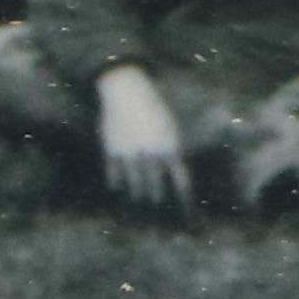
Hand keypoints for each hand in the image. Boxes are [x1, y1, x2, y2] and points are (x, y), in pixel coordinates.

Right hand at [94, 65, 191, 217]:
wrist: (127, 91)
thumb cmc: (152, 107)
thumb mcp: (168, 125)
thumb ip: (170, 148)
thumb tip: (177, 167)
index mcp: (169, 144)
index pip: (178, 175)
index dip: (181, 191)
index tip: (185, 206)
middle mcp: (151, 152)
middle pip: (154, 182)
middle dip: (155, 194)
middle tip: (156, 203)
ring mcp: (131, 152)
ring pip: (134, 181)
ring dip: (137, 191)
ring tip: (138, 197)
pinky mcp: (113, 150)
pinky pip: (114, 172)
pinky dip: (116, 180)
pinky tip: (116, 187)